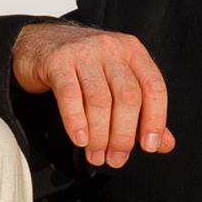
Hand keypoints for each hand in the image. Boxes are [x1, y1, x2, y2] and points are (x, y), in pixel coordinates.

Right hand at [12, 23, 173, 167]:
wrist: (38, 43)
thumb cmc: (82, 67)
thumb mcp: (115, 82)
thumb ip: (141, 112)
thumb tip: (164, 145)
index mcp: (132, 51)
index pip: (154, 87)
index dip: (155, 120)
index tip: (149, 147)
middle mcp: (111, 47)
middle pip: (127, 96)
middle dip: (123, 135)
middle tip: (116, 159)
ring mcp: (83, 51)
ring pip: (99, 99)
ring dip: (100, 135)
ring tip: (96, 156)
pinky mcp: (57, 60)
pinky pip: (70, 95)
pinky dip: (76, 121)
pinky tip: (80, 139)